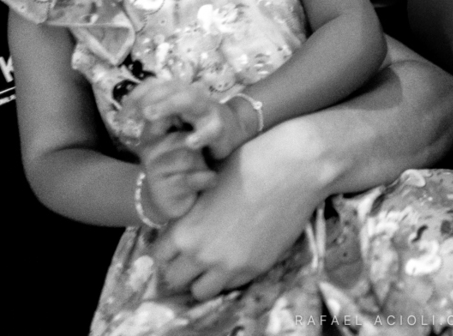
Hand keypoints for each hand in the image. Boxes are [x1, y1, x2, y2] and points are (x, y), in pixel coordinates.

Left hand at [125, 79, 251, 160]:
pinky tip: (190, 143)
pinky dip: (200, 136)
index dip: (135, 97)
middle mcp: (190, 94)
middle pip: (170, 88)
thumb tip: (126, 120)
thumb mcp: (171, 118)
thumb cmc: (195, 123)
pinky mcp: (219, 126)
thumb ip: (152, 117)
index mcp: (177, 91)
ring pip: (190, 100)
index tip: (121, 117)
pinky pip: (210, 130)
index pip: (154, 85)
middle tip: (138, 111)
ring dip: (169, 105)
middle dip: (152, 97)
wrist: (233, 128)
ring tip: (150, 115)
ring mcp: (206, 108)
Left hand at [151, 119, 327, 299]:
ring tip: (214, 260)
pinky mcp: (256, 268)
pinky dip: (228, 276)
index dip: (168, 247)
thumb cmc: (248, 162)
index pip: (159, 255)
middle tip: (194, 251)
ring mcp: (230, 265)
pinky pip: (231, 286)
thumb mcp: (207, 182)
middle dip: (181, 266)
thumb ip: (190, 211)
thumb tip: (183, 220)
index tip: (178, 240)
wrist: (293, 168)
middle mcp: (202, 253)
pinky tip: (237, 254)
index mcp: (184, 229)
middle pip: (175, 278)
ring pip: (201, 292)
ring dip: (203, 278)